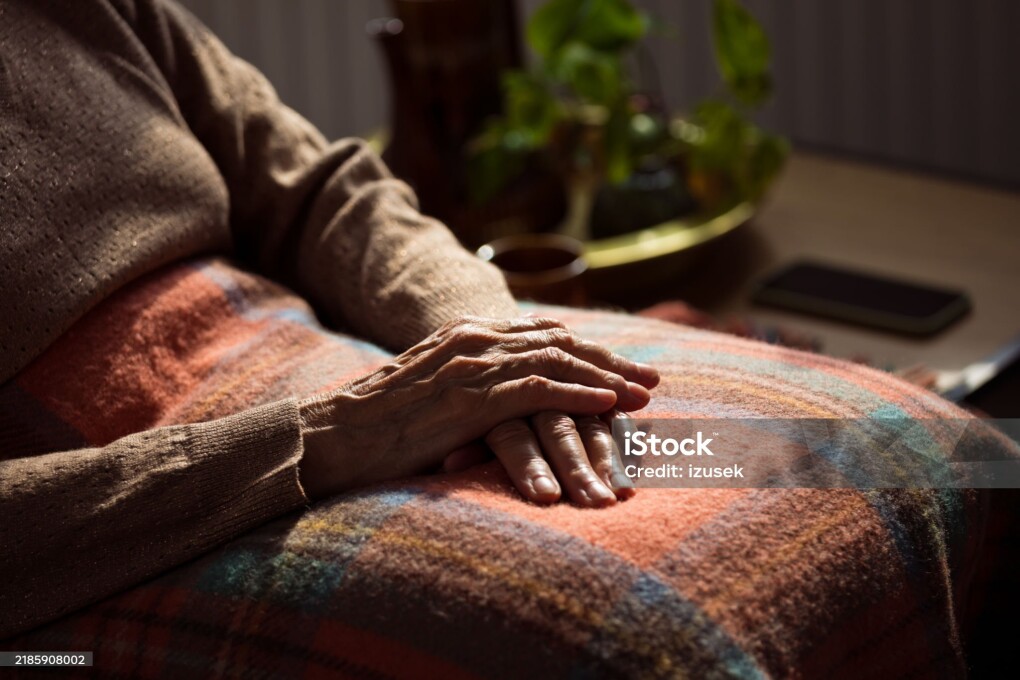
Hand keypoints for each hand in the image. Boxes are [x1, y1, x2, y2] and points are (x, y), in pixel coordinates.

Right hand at [296, 316, 656, 498]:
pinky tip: (609, 407)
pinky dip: (578, 395)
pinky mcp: (469, 398)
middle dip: (610, 360)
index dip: (589, 351)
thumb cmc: (379, 425)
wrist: (332, 436)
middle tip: (651, 381)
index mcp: (467, 334)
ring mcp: (472, 366)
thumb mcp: (431, 390)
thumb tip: (502, 399)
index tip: (623, 368)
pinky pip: (538, 390)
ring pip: (557, 362)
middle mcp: (474, 340)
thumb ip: (469, 382)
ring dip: (607, 378)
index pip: (543, 335)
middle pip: (560, 343)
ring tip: (643, 396)